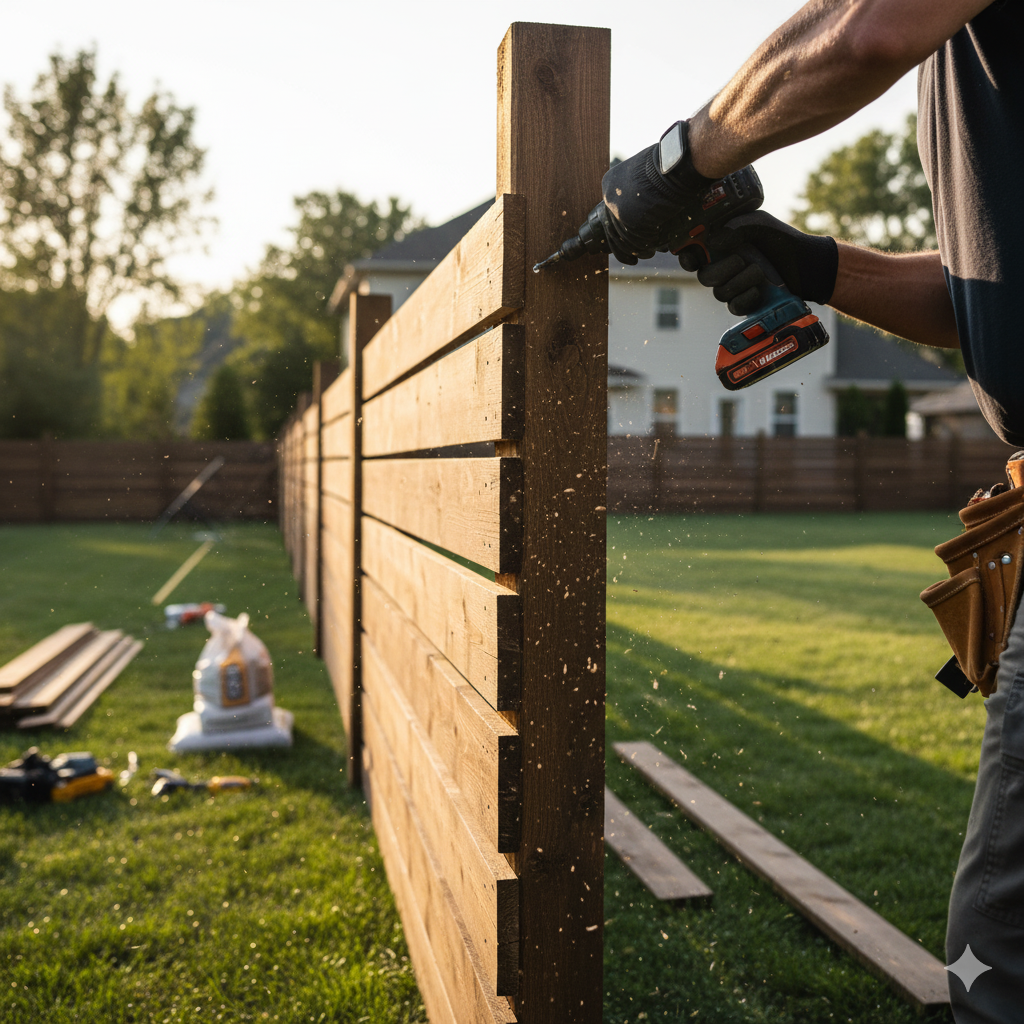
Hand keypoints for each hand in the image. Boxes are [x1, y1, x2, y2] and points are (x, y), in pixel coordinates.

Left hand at [600, 137, 713, 264]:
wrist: (676, 165)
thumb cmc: (668, 166)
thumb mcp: (644, 175)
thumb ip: (637, 192)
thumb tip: (641, 207)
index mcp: (610, 183)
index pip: (610, 216)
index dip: (617, 234)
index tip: (623, 243)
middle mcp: (610, 197)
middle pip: (614, 231)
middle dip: (623, 248)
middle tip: (632, 257)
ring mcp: (618, 209)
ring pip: (625, 239)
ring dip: (637, 249)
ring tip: (647, 253)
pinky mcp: (630, 220)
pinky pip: (636, 240)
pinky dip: (645, 246)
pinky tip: (652, 249)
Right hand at [677, 211, 837, 315]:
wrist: (806, 262)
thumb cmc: (781, 239)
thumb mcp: (759, 224)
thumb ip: (737, 227)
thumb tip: (713, 240)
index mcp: (719, 247)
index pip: (691, 255)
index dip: (687, 258)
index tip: (693, 258)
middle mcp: (722, 267)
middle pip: (704, 278)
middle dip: (721, 271)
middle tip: (741, 260)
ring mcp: (733, 286)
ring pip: (719, 293)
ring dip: (740, 283)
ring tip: (760, 272)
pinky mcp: (745, 302)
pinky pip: (734, 307)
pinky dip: (746, 299)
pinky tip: (759, 291)